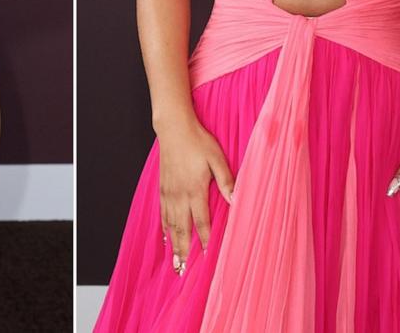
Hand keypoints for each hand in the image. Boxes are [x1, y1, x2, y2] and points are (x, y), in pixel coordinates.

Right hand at [155, 117, 234, 275]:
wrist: (173, 127)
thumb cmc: (198, 141)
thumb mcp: (217, 159)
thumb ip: (226, 181)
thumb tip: (238, 200)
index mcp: (194, 190)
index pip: (202, 222)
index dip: (206, 241)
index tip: (208, 258)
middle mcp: (179, 195)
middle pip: (182, 229)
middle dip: (183, 251)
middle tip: (182, 271)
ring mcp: (168, 192)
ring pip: (170, 224)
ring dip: (172, 244)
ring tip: (174, 261)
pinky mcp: (162, 187)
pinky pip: (162, 213)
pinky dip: (164, 228)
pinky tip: (165, 237)